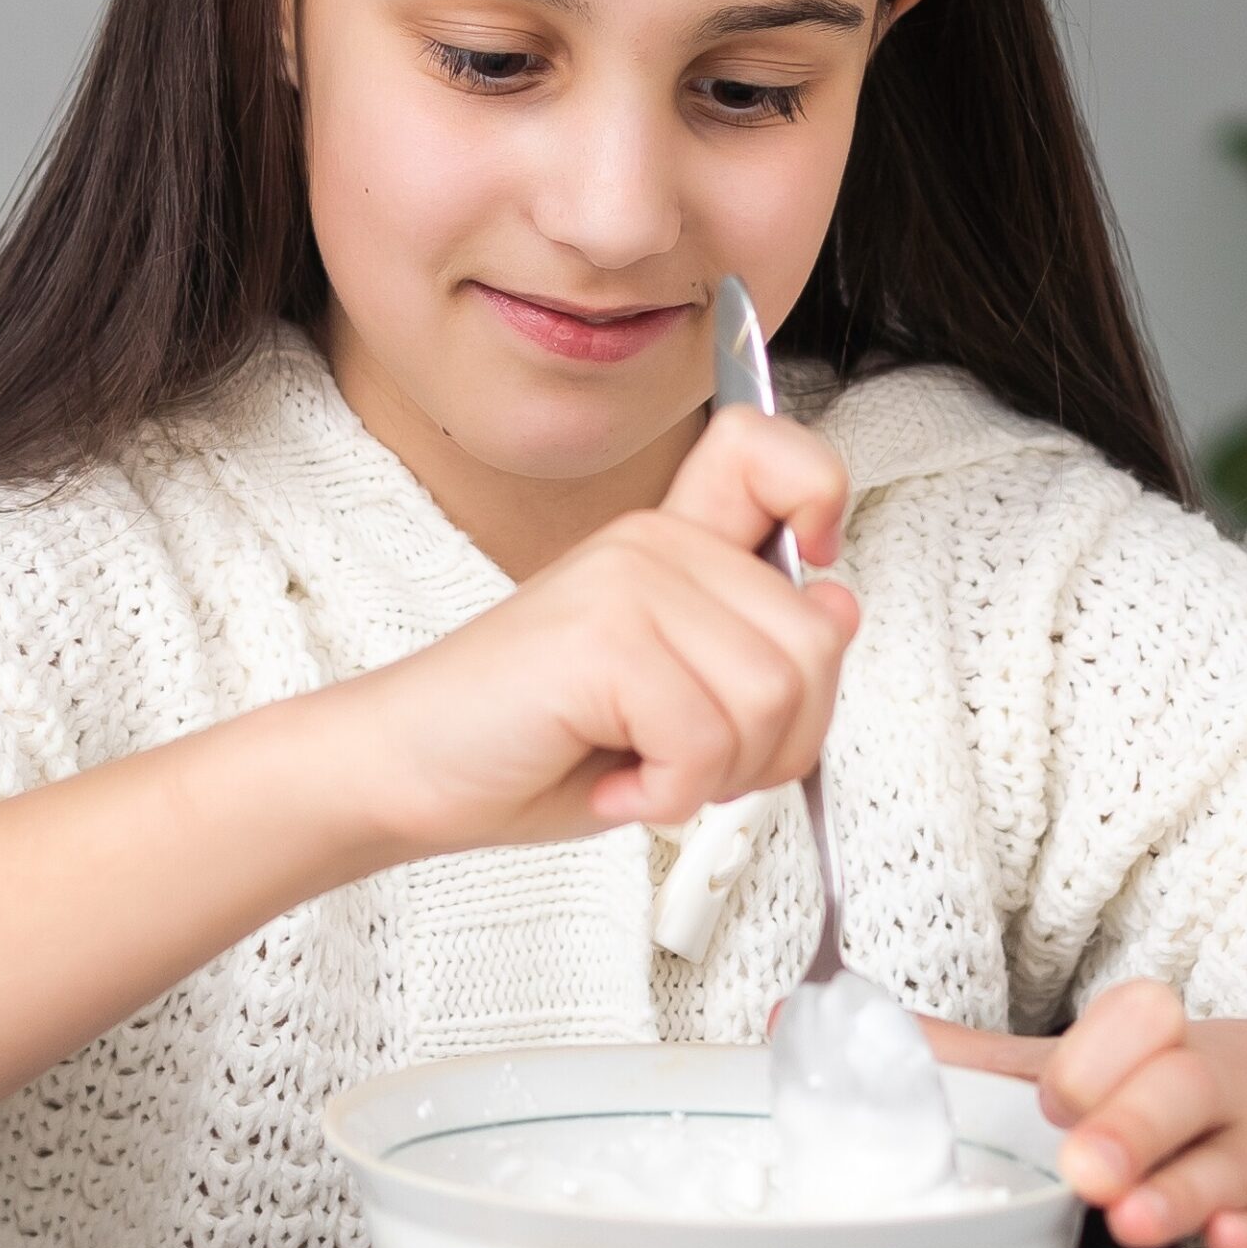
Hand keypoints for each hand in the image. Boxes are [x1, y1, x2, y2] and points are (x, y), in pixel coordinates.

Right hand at [322, 401, 858, 862]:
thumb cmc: (532, 740)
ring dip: (717, 775)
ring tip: (643, 769)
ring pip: (772, 700)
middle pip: (813, 643)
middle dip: (774, 742)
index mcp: (668, 543)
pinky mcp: (601, 639)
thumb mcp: (672, 698)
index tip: (812, 561)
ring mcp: (625, 583)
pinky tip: (614, 785)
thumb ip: (756, 649)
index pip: (766, 452)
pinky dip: (669, 795)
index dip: (818, 490)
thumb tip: (838, 607)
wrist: (408, 767)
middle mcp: (650, 543)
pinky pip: (705, 743)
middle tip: (688, 760)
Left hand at [915, 982, 1246, 1247]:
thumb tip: (862, 1031)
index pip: (1134, 1023)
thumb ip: (982, 1064)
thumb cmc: (1174, 1090)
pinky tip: (1226, 1239)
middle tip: (1081, 1166)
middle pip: (1180, 1089)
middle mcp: (1215, 1086)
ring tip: (1128, 1216)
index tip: (1054, 1097)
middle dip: (1129, 1127)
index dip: (1094, 1059)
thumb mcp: (1085, 1066)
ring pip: (1229, 1163)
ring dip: (1176, 1193)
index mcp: (1155, 1040)